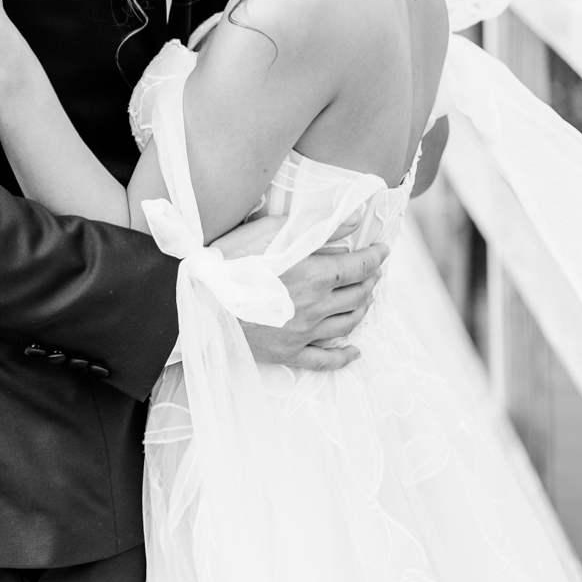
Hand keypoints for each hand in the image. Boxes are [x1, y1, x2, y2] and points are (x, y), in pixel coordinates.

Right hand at [219, 220, 387, 370]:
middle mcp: (317, 307)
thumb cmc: (230, 260)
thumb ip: (318, 226)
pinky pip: (326, 360)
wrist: (198, 301)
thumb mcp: (272, 232)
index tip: (383, 249)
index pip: (360, 265)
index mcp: (316, 275)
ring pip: (347, 325)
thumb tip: (354, 221)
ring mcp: (304, 334)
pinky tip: (354, 352)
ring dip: (362, 310)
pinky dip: (344, 357)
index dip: (376, 255)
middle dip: (370, 280)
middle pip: (358, 295)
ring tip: (365, 299)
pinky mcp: (288, 353)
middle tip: (372, 271)